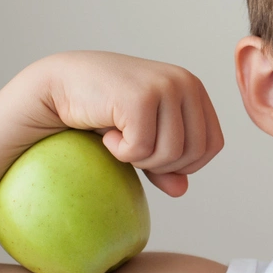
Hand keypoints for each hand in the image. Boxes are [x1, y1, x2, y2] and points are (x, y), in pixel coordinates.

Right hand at [31, 50, 223, 196]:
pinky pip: (142, 149)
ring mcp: (165, 87)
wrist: (59, 85)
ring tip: (119, 139)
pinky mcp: (140, 97)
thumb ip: (165, 162)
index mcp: (193, 88)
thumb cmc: (103, 108)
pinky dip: (121, 153)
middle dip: (162, 165)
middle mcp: (185, 83)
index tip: (154, 157)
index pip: (213, 144)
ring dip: (140, 159)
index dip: (187, 164)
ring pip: (171, 154)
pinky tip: (107, 134)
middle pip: (195, 153)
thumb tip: (182, 190)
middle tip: (132, 149)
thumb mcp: (142, 135)